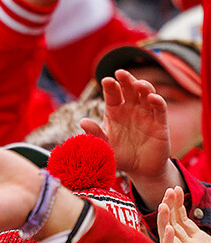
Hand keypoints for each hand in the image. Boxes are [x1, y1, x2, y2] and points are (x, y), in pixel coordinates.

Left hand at [80, 70, 171, 188]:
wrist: (139, 169)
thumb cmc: (119, 155)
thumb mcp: (104, 146)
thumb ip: (95, 134)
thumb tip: (82, 121)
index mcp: (115, 113)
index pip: (113, 96)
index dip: (110, 87)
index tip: (106, 80)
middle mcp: (131, 109)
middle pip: (130, 90)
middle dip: (126, 80)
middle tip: (121, 73)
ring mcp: (146, 114)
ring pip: (146, 94)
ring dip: (143, 87)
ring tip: (137, 84)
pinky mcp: (160, 123)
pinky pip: (160, 109)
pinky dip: (157, 102)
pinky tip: (152, 97)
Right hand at [158, 186, 210, 242]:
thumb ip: (207, 232)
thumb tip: (198, 218)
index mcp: (194, 240)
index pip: (181, 218)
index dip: (177, 204)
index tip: (175, 189)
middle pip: (173, 222)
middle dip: (170, 206)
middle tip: (168, 191)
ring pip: (169, 234)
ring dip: (165, 219)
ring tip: (164, 206)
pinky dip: (169, 240)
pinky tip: (169, 229)